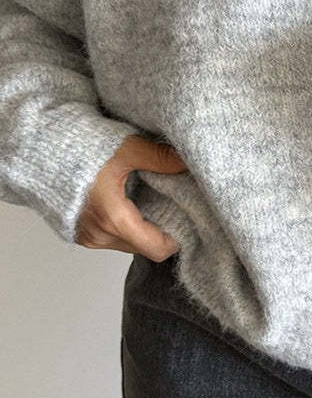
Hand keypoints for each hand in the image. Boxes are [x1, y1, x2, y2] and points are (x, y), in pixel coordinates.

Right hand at [76, 134, 187, 259]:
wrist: (37, 149)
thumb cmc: (77, 149)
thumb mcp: (126, 148)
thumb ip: (160, 158)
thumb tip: (188, 163)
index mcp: (114, 220)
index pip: (158, 249)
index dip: (177, 238)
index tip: (186, 217)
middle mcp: (100, 235)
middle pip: (143, 247)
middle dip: (159, 228)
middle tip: (169, 202)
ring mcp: (87, 236)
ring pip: (127, 242)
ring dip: (140, 225)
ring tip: (146, 196)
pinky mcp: (78, 232)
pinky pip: (110, 237)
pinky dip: (122, 224)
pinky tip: (125, 199)